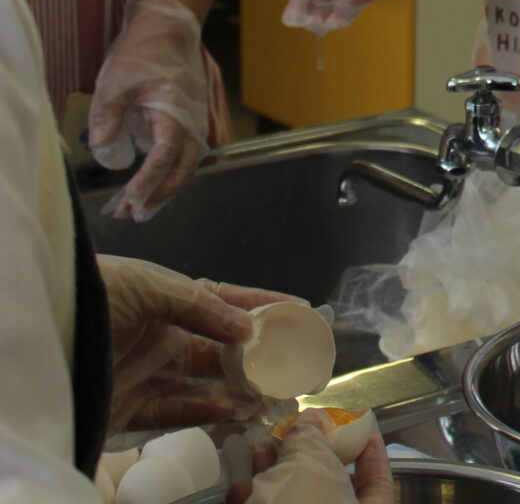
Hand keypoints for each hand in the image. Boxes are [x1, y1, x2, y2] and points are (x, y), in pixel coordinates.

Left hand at [88, 0, 210, 220]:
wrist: (171, 27)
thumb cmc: (143, 51)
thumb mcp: (114, 82)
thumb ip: (106, 120)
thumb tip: (104, 156)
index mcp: (177, 114)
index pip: (164, 160)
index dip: (147, 184)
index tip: (129, 201)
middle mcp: (195, 122)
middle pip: (184, 170)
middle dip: (160, 196)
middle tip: (134, 215)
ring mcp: (200, 120)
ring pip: (190, 164)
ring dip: (168, 186)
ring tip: (142, 205)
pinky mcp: (197, 118)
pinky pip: (192, 153)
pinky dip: (175, 170)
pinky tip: (158, 178)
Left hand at [101, 256, 295, 432]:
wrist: (36, 334)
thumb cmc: (89, 299)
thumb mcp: (147, 287)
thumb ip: (199, 307)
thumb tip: (247, 328)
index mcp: (167, 299)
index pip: (226, 302)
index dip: (263, 306)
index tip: (300, 312)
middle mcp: (161, 336)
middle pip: (219, 349)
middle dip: (257, 358)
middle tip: (292, 368)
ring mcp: (145, 372)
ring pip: (202, 385)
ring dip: (235, 391)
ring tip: (265, 397)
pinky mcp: (127, 408)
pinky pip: (172, 413)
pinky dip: (201, 414)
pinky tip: (225, 411)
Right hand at [231, 411, 391, 503]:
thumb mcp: (317, 479)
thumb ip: (313, 446)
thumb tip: (309, 421)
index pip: (378, 478)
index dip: (370, 451)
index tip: (359, 426)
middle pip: (327, 487)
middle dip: (304, 457)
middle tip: (289, 433)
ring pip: (293, 500)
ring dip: (272, 476)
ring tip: (258, 451)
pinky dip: (252, 502)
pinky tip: (238, 491)